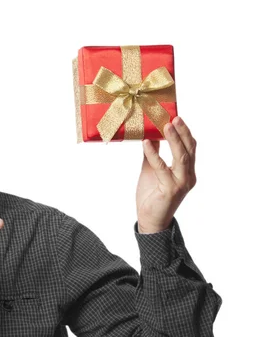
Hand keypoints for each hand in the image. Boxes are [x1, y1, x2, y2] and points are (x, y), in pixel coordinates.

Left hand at [136, 116, 196, 232]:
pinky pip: (162, 168)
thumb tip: (149, 135)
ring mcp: (182, 183)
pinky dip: (154, 154)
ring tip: (166, 125)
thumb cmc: (152, 196)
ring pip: (181, 157)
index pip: (189, 147)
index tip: (176, 116)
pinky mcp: (171, 190)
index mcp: (186, 171)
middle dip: (183, 132)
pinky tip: (146, 144)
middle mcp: (188, 176)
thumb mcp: (151, 170)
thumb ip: (152, 154)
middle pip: (189, 149)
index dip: (184, 132)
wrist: (150, 220)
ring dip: (174, 140)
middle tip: (175, 117)